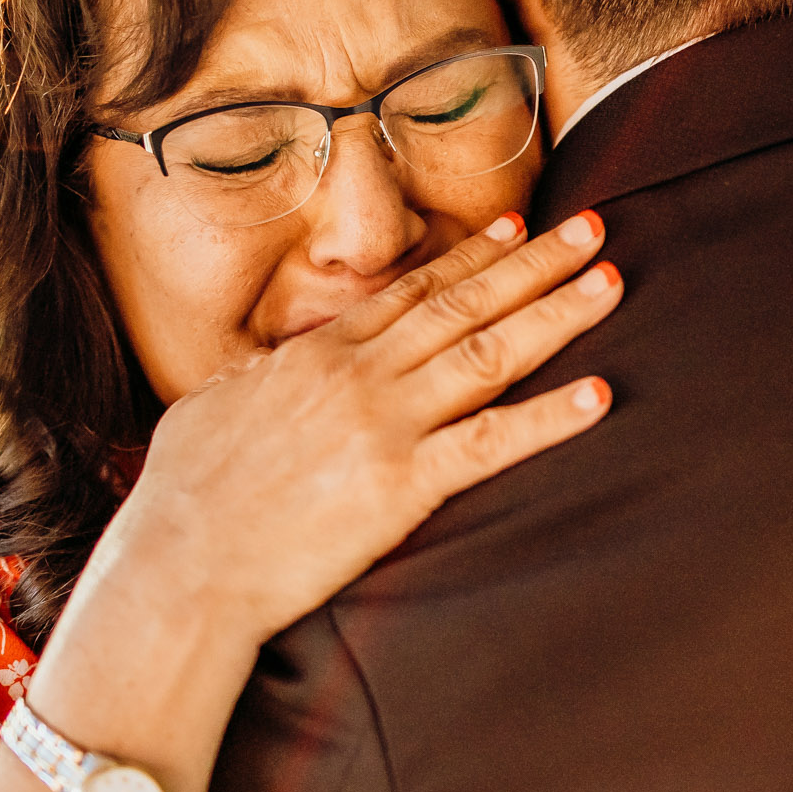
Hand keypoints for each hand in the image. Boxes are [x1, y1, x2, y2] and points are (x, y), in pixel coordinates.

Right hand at [77, 209, 619, 653]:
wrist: (180, 564)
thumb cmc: (183, 497)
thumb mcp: (211, 408)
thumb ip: (257, 379)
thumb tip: (273, 367)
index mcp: (318, 355)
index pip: (411, 292)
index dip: (471, 257)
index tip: (516, 227)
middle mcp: (360, 374)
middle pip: (464, 304)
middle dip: (535, 263)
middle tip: (592, 227)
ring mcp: (385, 425)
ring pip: (490, 353)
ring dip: (557, 314)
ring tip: (612, 282)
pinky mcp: (402, 485)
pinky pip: (491, 444)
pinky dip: (549, 419)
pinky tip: (599, 397)